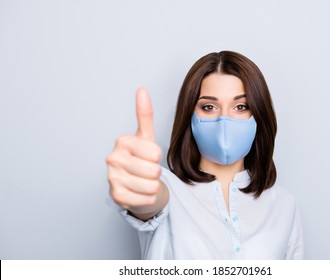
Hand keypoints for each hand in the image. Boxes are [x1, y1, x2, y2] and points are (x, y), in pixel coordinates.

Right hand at [106, 88, 167, 217]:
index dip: (156, 157)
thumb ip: (145, 115)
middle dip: (155, 173)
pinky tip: (138, 191)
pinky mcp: (115, 196)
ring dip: (152, 186)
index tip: (147, 156)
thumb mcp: (146, 137)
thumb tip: (141, 90)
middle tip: (145, 170)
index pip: (155, 153)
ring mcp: (112, 178)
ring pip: (151, 186)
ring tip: (142, 180)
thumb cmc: (141, 158)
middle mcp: (112, 158)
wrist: (132, 184)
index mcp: (122, 141)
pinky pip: (146, 199)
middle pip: (154, 171)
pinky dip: (147, 198)